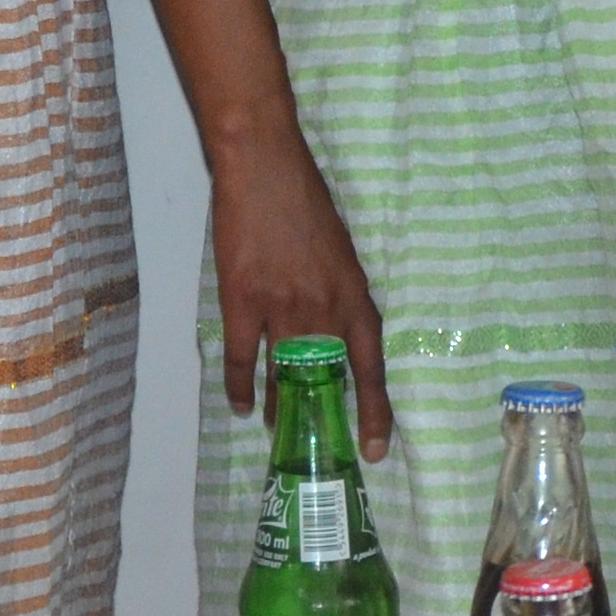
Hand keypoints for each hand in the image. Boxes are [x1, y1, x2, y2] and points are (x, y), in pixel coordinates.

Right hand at [207, 133, 393, 458]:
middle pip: (326, 382)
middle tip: (316, 445)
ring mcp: (283, 309)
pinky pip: (243, 358)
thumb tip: (337, 335)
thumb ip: (341, 297)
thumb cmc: (306, 204)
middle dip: (321, 418)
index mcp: (354, 297)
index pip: (372, 368)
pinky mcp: (243, 301)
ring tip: (276, 427)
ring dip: (279, 406)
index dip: (375, 412)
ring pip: (283, 376)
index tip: (375, 447)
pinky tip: (239, 403)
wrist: (265, 168)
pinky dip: (240, 385)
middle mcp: (325, 311)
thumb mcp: (342, 254)